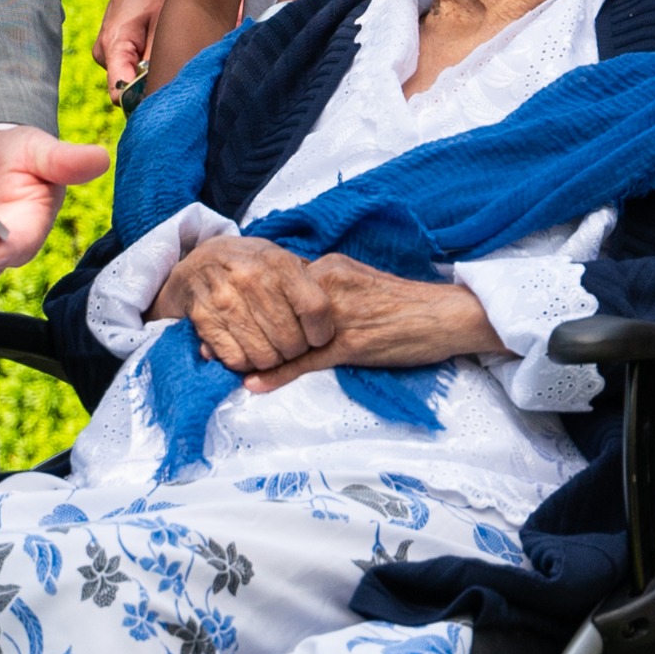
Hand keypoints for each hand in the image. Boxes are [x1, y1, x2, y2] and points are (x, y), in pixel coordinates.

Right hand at [95, 0, 172, 93]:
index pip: (119, 93)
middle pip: (126, 90)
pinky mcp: (113, 51)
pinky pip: (130, 69)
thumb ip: (156, 61)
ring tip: (168, 54)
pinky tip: (159, 50)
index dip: (142, 102)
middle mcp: (103, 54)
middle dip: (150, 88)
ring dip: (150, 75)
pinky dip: (146, 66)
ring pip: (130, 80)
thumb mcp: (163, 24)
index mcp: (112, 46)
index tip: (166, 99)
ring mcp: (106, 53)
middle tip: (176, 74)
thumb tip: (159, 92)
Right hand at [160, 235, 336, 379]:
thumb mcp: (280, 259)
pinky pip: (237, 360)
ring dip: (271, 361)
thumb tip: (334, 310)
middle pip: (291, 340)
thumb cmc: (249, 265)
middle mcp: (252, 280)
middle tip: (290, 346)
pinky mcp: (204, 321)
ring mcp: (225, 301)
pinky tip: (247, 350)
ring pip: (265, 356)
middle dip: (295, 351)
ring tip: (269, 349)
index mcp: (278, 263)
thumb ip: (307, 281)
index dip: (321, 333)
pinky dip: (246, 363)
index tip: (317, 337)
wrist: (198, 264)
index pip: (315, 309)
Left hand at [242, 259, 500, 391]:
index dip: (247, 303)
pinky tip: (254, 384)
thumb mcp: (362, 288)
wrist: (449, 316)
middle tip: (205, 344)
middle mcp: (330, 285)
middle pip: (270, 306)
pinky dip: (278, 374)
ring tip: (219, 364)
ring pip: (283, 334)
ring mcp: (340, 315)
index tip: (221, 316)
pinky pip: (306, 361)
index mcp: (331, 269)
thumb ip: (327, 296)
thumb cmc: (409, 307)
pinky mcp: (353, 343)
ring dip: (251, 352)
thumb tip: (296, 310)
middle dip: (238, 326)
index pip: (277, 284)